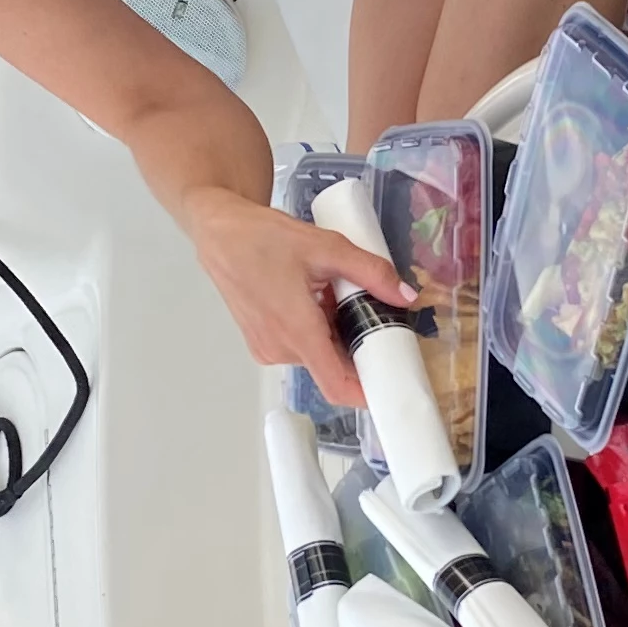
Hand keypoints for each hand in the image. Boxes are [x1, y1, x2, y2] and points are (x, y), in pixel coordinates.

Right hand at [180, 186, 409, 411]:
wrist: (220, 233)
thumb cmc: (265, 238)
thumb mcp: (327, 247)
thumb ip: (371, 272)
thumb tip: (406, 295)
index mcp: (298, 332)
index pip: (337, 387)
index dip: (367, 393)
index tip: (392, 383)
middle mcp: (281, 349)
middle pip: (333, 367)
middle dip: (357, 347)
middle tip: (372, 313)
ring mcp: (267, 349)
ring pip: (318, 356)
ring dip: (336, 335)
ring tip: (333, 295)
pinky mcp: (261, 343)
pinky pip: (300, 348)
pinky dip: (316, 332)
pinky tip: (314, 299)